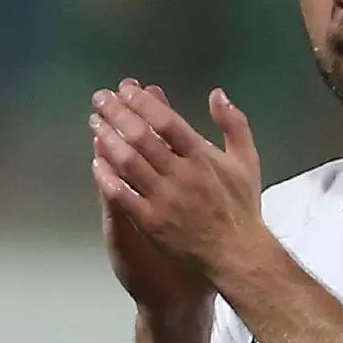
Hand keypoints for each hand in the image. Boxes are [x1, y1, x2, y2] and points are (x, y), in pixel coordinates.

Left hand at [90, 83, 263, 277]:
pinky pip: (122, 195)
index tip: (126, 90)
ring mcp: (164, 199)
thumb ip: (234, 124)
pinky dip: (107, 177)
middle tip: (101, 99)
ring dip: (108, 139)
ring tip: (95, 123)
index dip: (143, 102)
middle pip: (141, 137)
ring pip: (128, 162)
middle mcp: (181, 174)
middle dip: (117, 113)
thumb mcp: (247, 160)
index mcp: (202, 157)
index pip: (166, 121)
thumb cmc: (240, 207)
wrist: (236, 253)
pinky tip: (97, 163)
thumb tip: (217, 94)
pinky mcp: (151, 221)